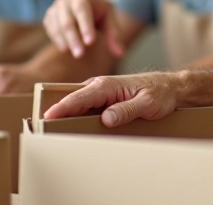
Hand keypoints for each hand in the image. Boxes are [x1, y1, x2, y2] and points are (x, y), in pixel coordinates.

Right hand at [43, 73, 178, 126]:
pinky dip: (76, 114)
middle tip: (42, 125)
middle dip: (57, 110)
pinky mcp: (104, 98)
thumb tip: (106, 118)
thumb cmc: (160, 93)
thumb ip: (126, 110)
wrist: (169, 88)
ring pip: (78, 102)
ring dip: (66, 113)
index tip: (47, 116)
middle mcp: (101, 85)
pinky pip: (86, 106)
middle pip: (73, 99)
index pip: (80, 96)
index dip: (62, 107)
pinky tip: (71, 125)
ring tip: (51, 128)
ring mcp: (101, 91)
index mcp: (108, 85)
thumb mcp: (147, 104)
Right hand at [44, 0, 125, 59]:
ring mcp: (55, 8)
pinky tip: (66, 49)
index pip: (82, 10)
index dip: (85, 26)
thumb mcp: (109, 19)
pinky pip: (51, 30)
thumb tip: (120, 54)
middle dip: (74, 39)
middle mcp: (65, 0)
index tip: (90, 42)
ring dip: (65, 41)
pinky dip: (57, 40)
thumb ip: (114, 35)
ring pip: (57, 26)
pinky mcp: (49, 18)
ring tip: (75, 54)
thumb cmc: (99, 13)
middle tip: (80, 55)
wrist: (86, 7)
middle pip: (68, 21)